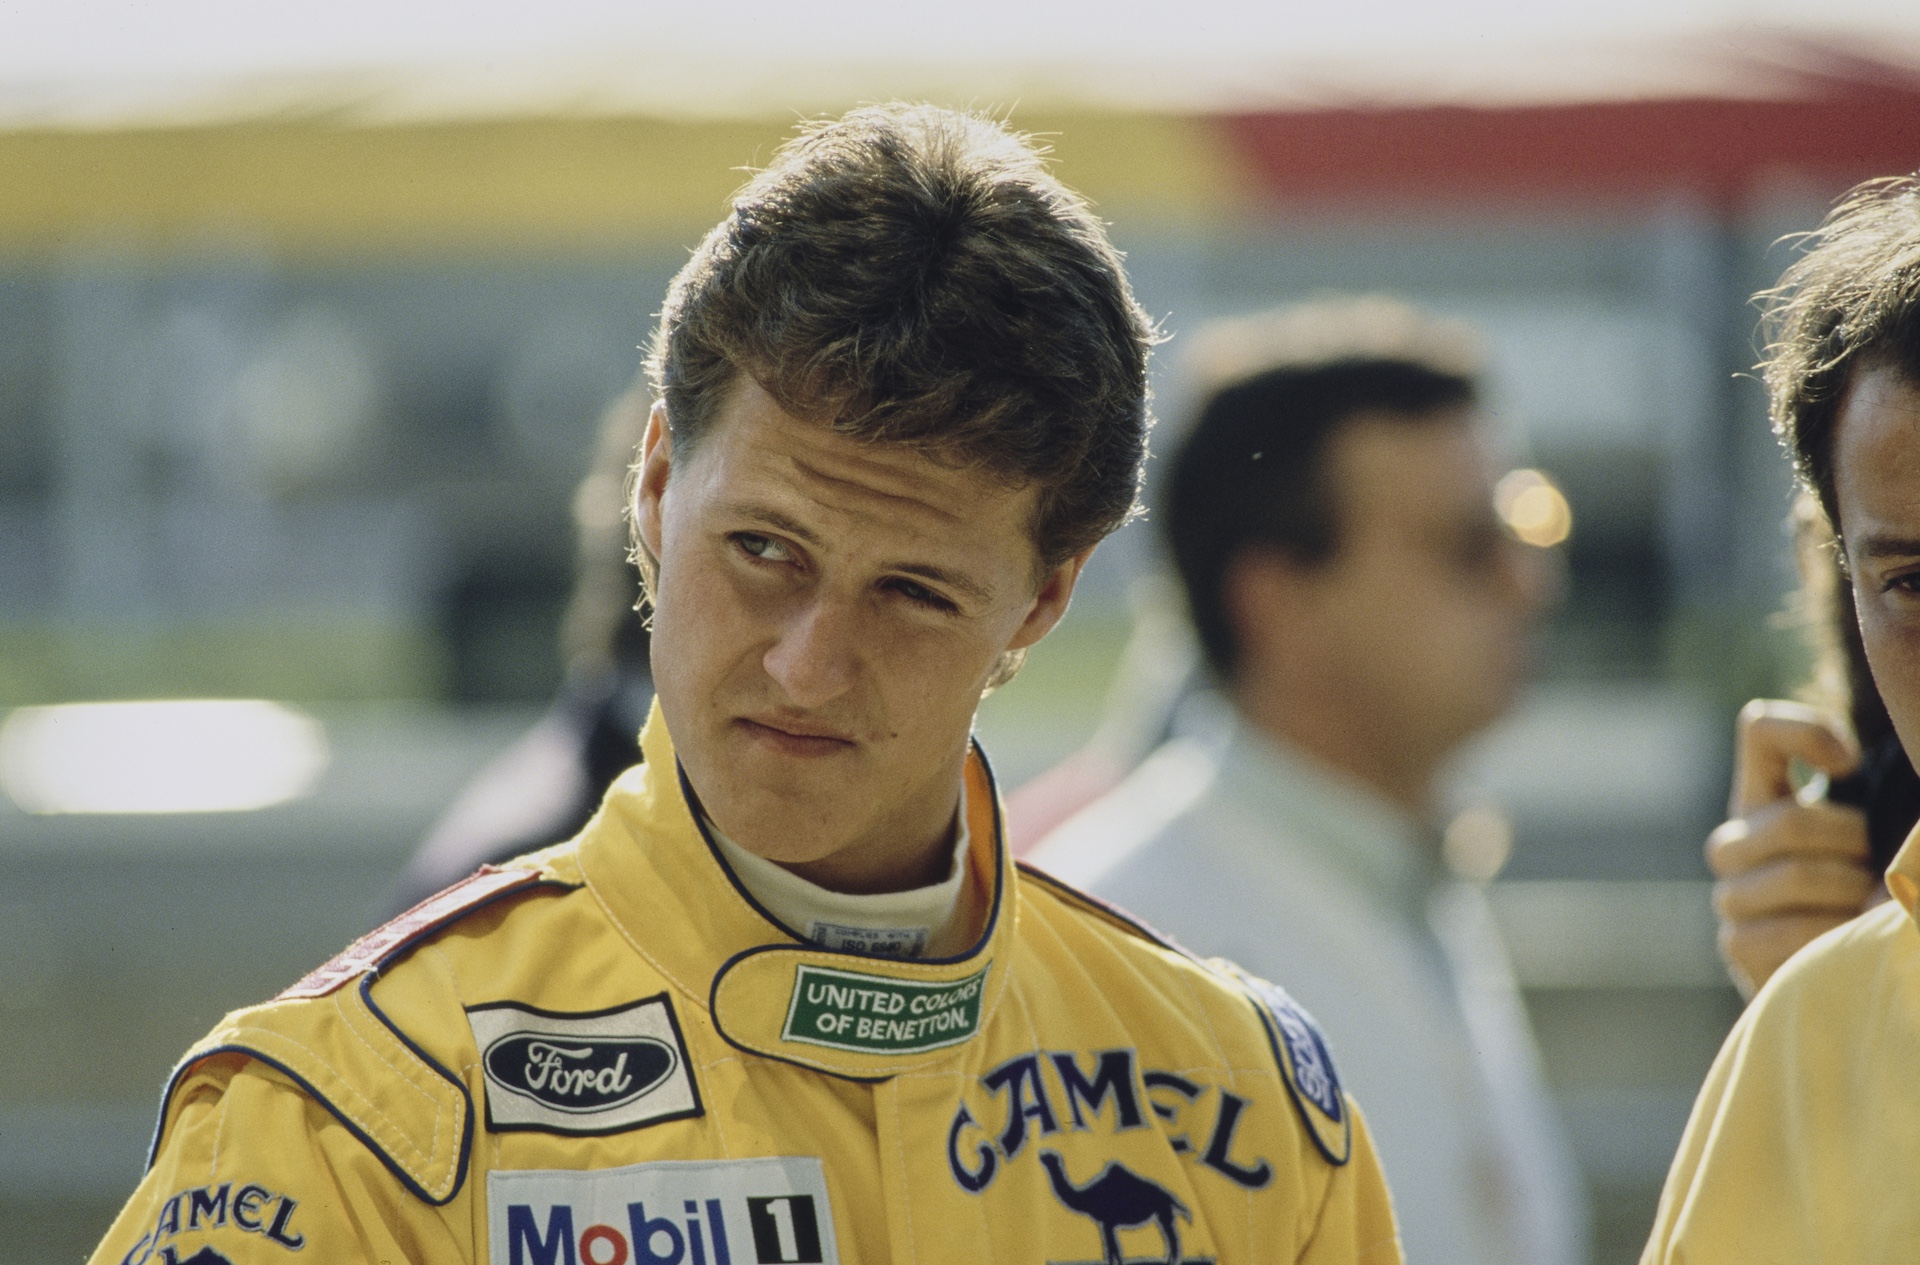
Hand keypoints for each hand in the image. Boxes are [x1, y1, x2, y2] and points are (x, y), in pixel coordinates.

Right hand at [1706, 700, 1874, 998]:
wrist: (1862, 986)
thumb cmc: (1881, 898)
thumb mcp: (1881, 840)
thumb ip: (1872, 803)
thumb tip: (1855, 767)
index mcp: (1768, 799)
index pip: (1759, 732)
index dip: (1805, 734)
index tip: (1851, 762)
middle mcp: (1736, 842)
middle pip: (1790, 822)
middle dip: (1856, 849)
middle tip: (1883, 875)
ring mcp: (1732, 894)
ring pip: (1795, 876)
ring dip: (1854, 898)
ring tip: (1872, 915)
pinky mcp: (1738, 944)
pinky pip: (1788, 930)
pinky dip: (1834, 940)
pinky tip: (1849, 947)